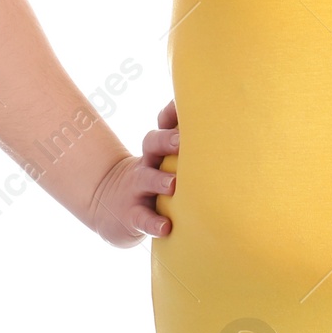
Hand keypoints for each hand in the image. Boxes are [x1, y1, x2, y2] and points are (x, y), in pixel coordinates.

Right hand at [84, 99, 178, 246]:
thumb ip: (185, 151)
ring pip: (146, 179)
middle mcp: (148, 165)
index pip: (163, 126)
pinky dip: (153, 222)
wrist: (108, 207)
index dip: (171, 114)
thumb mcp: (163, 163)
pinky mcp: (131, 215)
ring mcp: (137, 189)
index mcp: (158, 150)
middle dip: (166, 140)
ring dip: (159, 181)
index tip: (183, 105)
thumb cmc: (151, 183)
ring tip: (173, 184)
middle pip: (153, 144)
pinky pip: (142, 217)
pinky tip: (165, 227)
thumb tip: (222, 133)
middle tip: (182, 140)